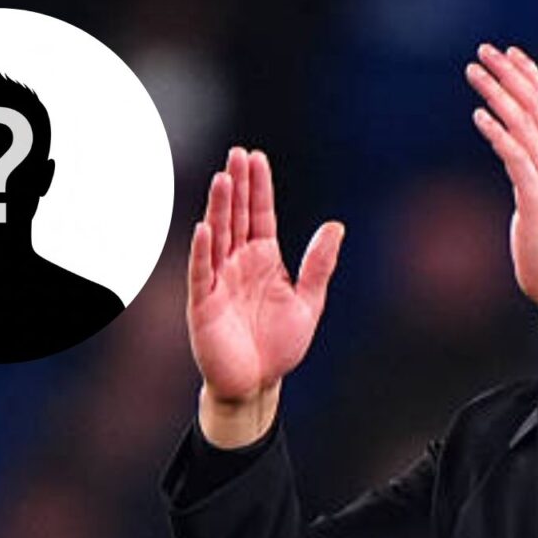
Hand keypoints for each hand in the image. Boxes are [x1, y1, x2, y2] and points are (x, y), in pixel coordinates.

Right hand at [187, 147, 343, 445]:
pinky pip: (201, 273)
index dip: (258, 188)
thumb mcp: (308, 301)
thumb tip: (335, 226)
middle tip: (237, 153)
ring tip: (223, 178)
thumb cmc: (280, 345)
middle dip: (236, 185)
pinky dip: (202, 251)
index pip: (259, 215)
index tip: (256, 157)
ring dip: (219, 208)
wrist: (258, 384)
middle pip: (236, 217)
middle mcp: (238, 264)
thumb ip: (318, 265)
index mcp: (264, 260)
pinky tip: (205, 228)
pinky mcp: (203, 304)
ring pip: (218, 236)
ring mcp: (218, 281)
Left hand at [466, 44, 537, 321]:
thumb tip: (518, 160)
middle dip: (510, 74)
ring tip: (474, 73)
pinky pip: (516, 157)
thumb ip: (535, 177)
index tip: (511, 54)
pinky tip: (479, 116)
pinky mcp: (536, 200)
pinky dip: (498, 133)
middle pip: (537, 106)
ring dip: (498, 94)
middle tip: (485, 51)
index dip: (530, 77)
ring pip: (525, 125)